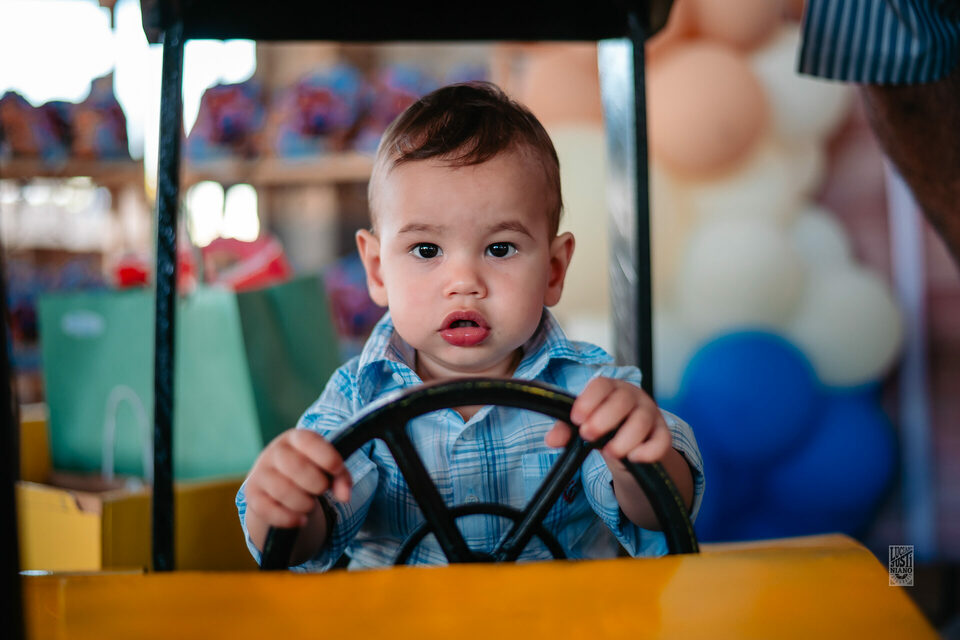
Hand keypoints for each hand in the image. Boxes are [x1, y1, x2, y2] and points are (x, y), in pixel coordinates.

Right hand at [244, 428, 352, 528]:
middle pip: (295, 467)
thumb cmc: (309, 470)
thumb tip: (345, 496)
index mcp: (296, 438)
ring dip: (304, 504)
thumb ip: (341, 477)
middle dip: (316, 484)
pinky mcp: (252, 494)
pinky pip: (267, 510)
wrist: (278, 482)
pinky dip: (289, 519)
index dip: (327, 457)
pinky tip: (301, 520)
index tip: (337, 469)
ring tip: (310, 504)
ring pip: (282, 490)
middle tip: (321, 490)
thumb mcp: (326, 467)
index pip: (309, 441)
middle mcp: (275, 451)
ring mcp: (260, 472)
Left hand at [544, 377, 671, 466]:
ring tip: (609, 453)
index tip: (576, 419)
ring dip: (624, 438)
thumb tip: (551, 440)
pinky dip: (649, 450)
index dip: (588, 400)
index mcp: (611, 388)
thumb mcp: (583, 424)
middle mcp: (633, 396)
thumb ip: (565, 429)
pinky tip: (634, 459)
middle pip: (623, 400)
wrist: (629, 441)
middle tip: (587, 435)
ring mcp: (650, 414)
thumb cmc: (604, 425)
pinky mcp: (662, 434)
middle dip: (603, 419)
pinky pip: (662, 441)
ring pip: (642, 421)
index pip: (602, 385)